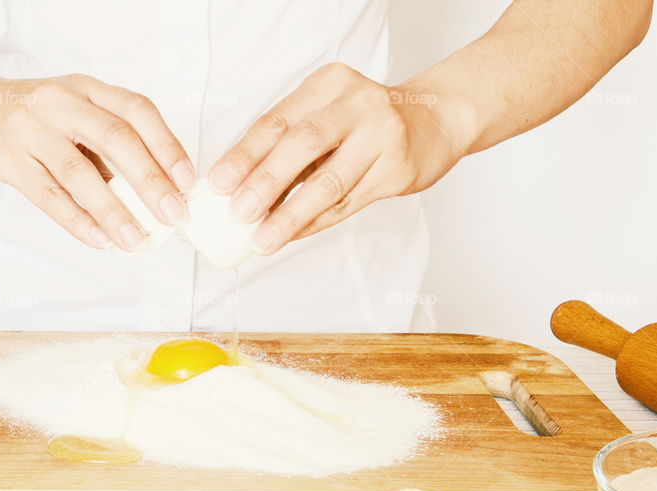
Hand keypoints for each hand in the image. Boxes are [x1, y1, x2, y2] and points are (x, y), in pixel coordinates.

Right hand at [0, 72, 194, 250]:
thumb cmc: (24, 118)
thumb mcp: (69, 116)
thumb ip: (103, 148)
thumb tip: (151, 196)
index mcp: (86, 89)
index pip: (136, 110)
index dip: (167, 145)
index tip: (188, 181)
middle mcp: (60, 100)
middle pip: (115, 138)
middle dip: (150, 180)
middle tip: (174, 215)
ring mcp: (29, 126)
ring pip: (80, 172)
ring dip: (114, 210)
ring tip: (138, 241)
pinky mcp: (2, 155)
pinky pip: (45, 193)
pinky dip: (76, 219)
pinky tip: (98, 240)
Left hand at [208, 63, 471, 254]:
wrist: (438, 119)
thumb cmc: (366, 122)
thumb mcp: (327, 114)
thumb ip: (287, 145)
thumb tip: (237, 189)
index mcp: (328, 84)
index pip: (277, 121)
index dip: (244, 155)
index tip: (218, 184)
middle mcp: (357, 103)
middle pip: (303, 145)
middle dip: (266, 182)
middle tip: (238, 213)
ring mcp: (383, 136)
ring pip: (328, 182)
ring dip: (290, 215)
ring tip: (262, 240)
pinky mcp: (399, 170)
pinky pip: (348, 203)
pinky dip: (315, 222)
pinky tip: (292, 235)